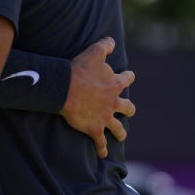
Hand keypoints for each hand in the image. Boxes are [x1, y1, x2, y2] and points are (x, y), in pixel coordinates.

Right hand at [60, 37, 135, 158]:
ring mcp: (105, 117)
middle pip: (128, 108)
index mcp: (114, 85)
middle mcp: (113, 103)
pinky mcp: (94, 129)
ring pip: (118, 129)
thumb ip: (104, 45)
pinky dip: (101, 149)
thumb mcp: (93, 52)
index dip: (127, 77)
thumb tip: (112, 40)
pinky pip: (100, 143)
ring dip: (120, 133)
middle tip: (127, 110)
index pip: (126, 79)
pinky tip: (102, 155)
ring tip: (120, 136)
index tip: (128, 76)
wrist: (65, 89)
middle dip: (128, 109)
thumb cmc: (78, 70)